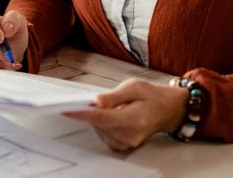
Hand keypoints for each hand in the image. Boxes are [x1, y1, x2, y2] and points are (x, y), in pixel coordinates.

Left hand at [65, 79, 186, 151]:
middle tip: (97, 98)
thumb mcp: (134, 86)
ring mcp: (126, 142)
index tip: (66, 109)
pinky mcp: (122, 145)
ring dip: (99, 116)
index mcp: (134, 119)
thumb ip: (113, 95)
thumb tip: (96, 101)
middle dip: (91, 110)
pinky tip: (113, 115)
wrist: (166, 109)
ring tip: (114, 106)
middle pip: (98, 123)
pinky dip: (103, 123)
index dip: (82, 113)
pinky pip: (103, 133)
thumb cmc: (152, 96)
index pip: (101, 118)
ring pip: (98, 128)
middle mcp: (129, 135)